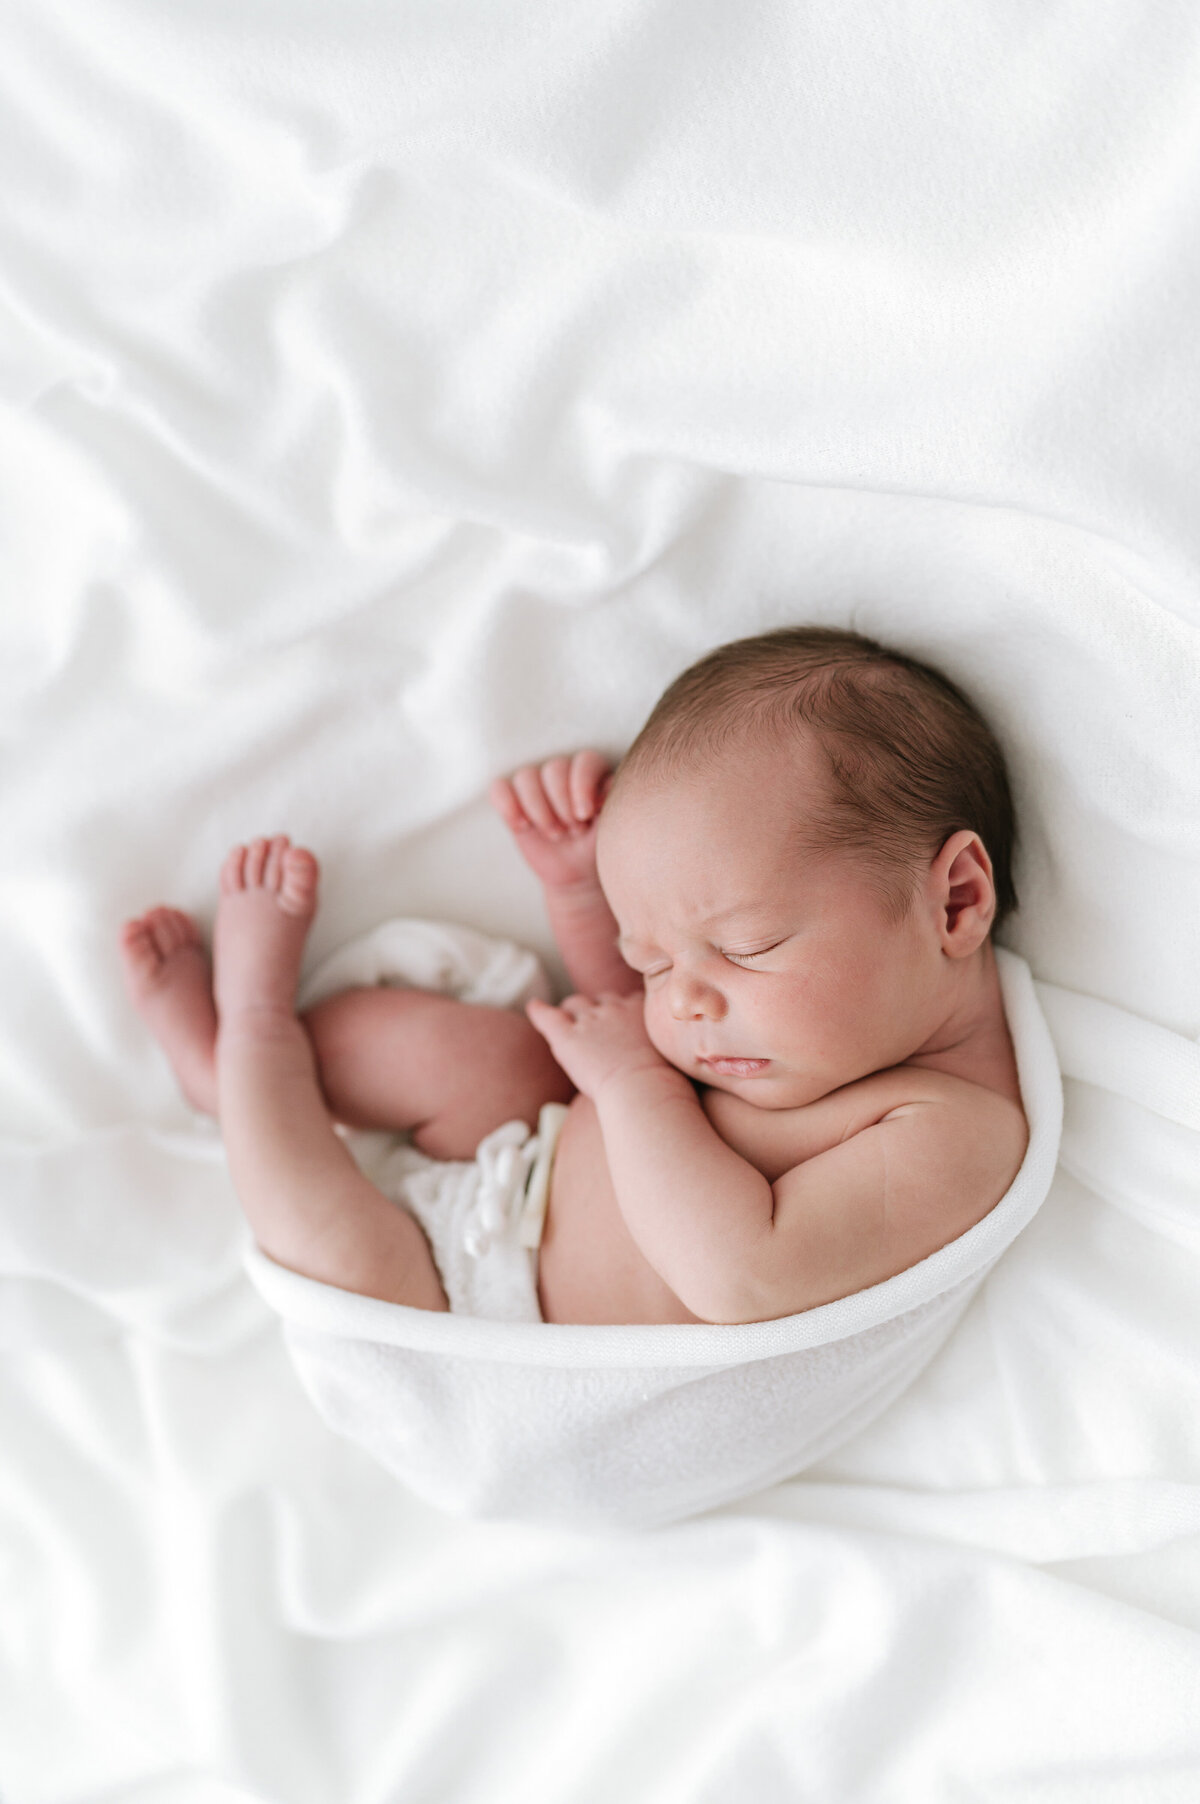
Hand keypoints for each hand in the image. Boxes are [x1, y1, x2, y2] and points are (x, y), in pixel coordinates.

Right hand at [489, 751, 613, 890]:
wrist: (578, 870)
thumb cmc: (597, 844)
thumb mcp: (610, 825)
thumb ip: (611, 802)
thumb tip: (606, 785)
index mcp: (591, 772)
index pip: (585, 761)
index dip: (582, 786)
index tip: (584, 814)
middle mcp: (562, 772)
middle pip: (554, 768)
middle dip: (562, 803)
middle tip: (572, 829)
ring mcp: (535, 784)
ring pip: (526, 777)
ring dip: (539, 809)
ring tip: (554, 834)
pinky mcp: (512, 799)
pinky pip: (499, 789)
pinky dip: (507, 806)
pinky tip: (522, 827)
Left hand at [525, 991, 670, 1100]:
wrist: (643, 1088)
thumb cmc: (663, 1082)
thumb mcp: (672, 1052)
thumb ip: (665, 1041)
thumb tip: (672, 1046)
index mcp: (639, 1009)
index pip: (626, 1000)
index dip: (621, 1012)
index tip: (622, 1024)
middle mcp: (614, 1008)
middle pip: (600, 1000)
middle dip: (597, 1010)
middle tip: (597, 1032)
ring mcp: (589, 1020)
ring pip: (576, 1005)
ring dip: (573, 1014)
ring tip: (571, 1027)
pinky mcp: (568, 1037)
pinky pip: (548, 1016)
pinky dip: (539, 1011)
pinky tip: (534, 1006)